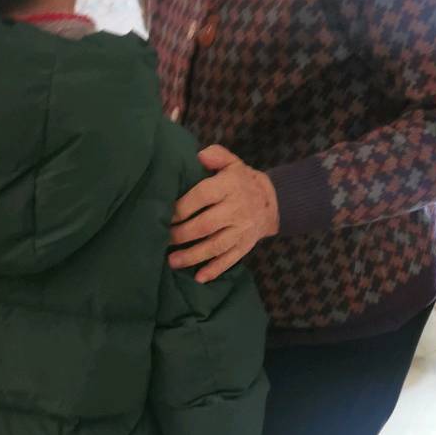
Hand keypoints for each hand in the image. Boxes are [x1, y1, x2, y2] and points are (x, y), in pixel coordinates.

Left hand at [170, 145, 279, 282]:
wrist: (273, 202)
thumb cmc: (241, 181)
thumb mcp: (232, 163)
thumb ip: (216, 156)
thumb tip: (199, 156)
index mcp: (230, 186)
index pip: (202, 196)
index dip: (182, 207)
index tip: (164, 214)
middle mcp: (236, 210)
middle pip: (205, 225)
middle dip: (181, 234)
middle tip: (163, 239)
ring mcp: (241, 230)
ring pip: (215, 246)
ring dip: (192, 256)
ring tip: (172, 261)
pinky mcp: (245, 246)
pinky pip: (230, 260)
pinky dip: (215, 270)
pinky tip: (199, 278)